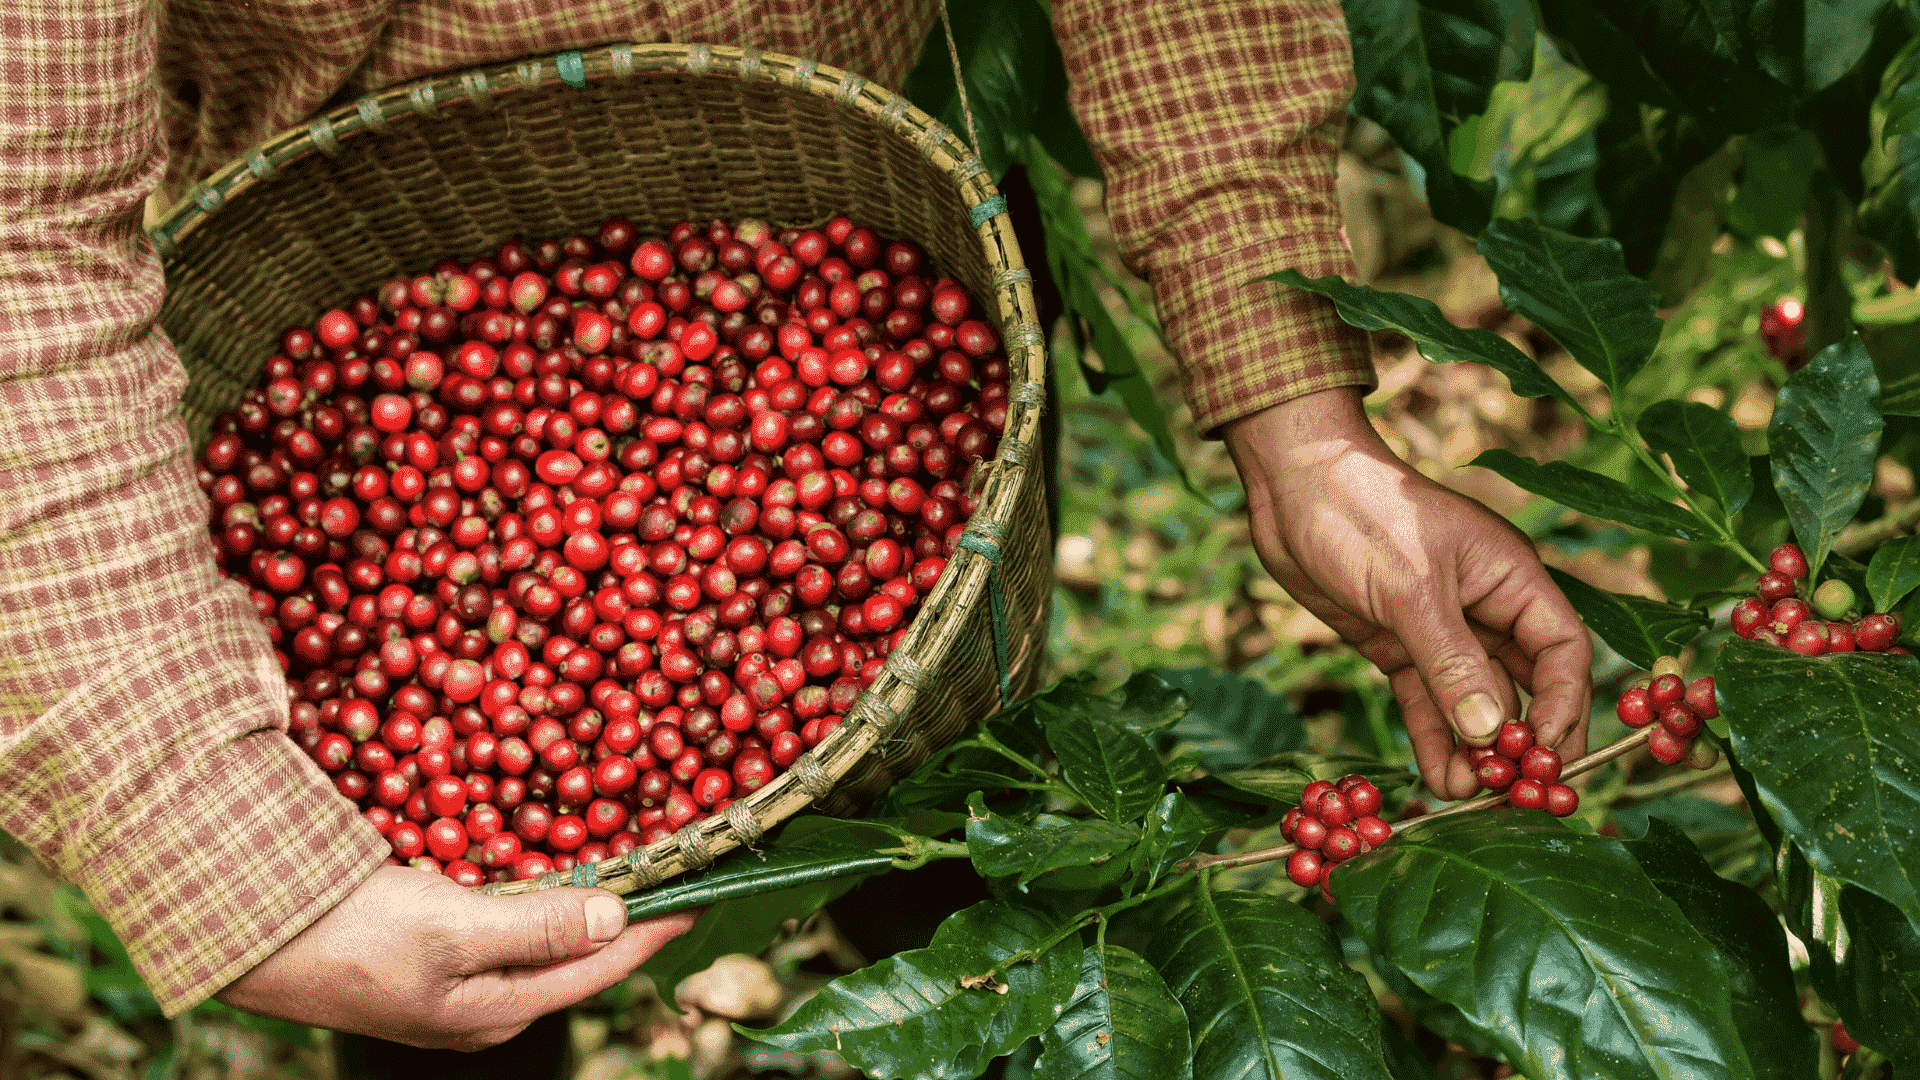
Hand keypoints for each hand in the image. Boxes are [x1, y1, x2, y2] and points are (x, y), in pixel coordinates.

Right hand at [216, 865, 697, 1048]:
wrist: (246, 935)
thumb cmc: (349, 937)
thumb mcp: (451, 931)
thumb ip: (538, 927)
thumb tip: (616, 917)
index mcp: (499, 1011)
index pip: (601, 967)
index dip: (655, 928)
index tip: (703, 892)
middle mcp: (487, 1004)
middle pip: (579, 957)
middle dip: (629, 915)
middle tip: (675, 871)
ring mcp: (458, 980)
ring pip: (543, 937)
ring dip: (586, 903)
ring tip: (633, 865)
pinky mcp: (432, 951)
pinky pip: (506, 922)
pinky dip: (539, 894)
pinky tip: (552, 869)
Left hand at [1223, 388, 1591, 800]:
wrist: (1291, 487)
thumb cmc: (1362, 513)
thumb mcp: (1411, 588)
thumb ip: (1453, 661)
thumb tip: (1494, 733)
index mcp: (1511, 578)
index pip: (1562, 650)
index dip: (1564, 705)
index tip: (1546, 755)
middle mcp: (1486, 608)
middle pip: (1527, 685)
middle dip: (1524, 740)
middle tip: (1518, 792)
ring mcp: (1442, 631)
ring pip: (1475, 703)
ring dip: (1476, 751)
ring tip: (1469, 797)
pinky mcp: (1399, 647)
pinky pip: (1429, 703)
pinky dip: (1435, 740)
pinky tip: (1438, 780)